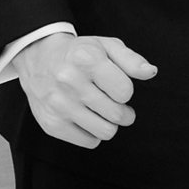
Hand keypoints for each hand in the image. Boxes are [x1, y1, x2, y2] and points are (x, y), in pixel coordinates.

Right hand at [19, 29, 157, 149]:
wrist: (38, 58)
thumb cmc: (79, 54)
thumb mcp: (106, 47)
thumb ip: (131, 60)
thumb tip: (151, 72)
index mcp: (86, 59)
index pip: (125, 92)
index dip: (125, 90)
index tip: (116, 86)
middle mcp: (69, 81)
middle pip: (117, 115)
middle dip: (124, 112)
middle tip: (116, 104)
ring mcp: (58, 105)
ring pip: (105, 132)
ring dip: (110, 124)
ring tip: (103, 112)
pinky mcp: (51, 124)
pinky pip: (89, 141)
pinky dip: (93, 133)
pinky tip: (86, 118)